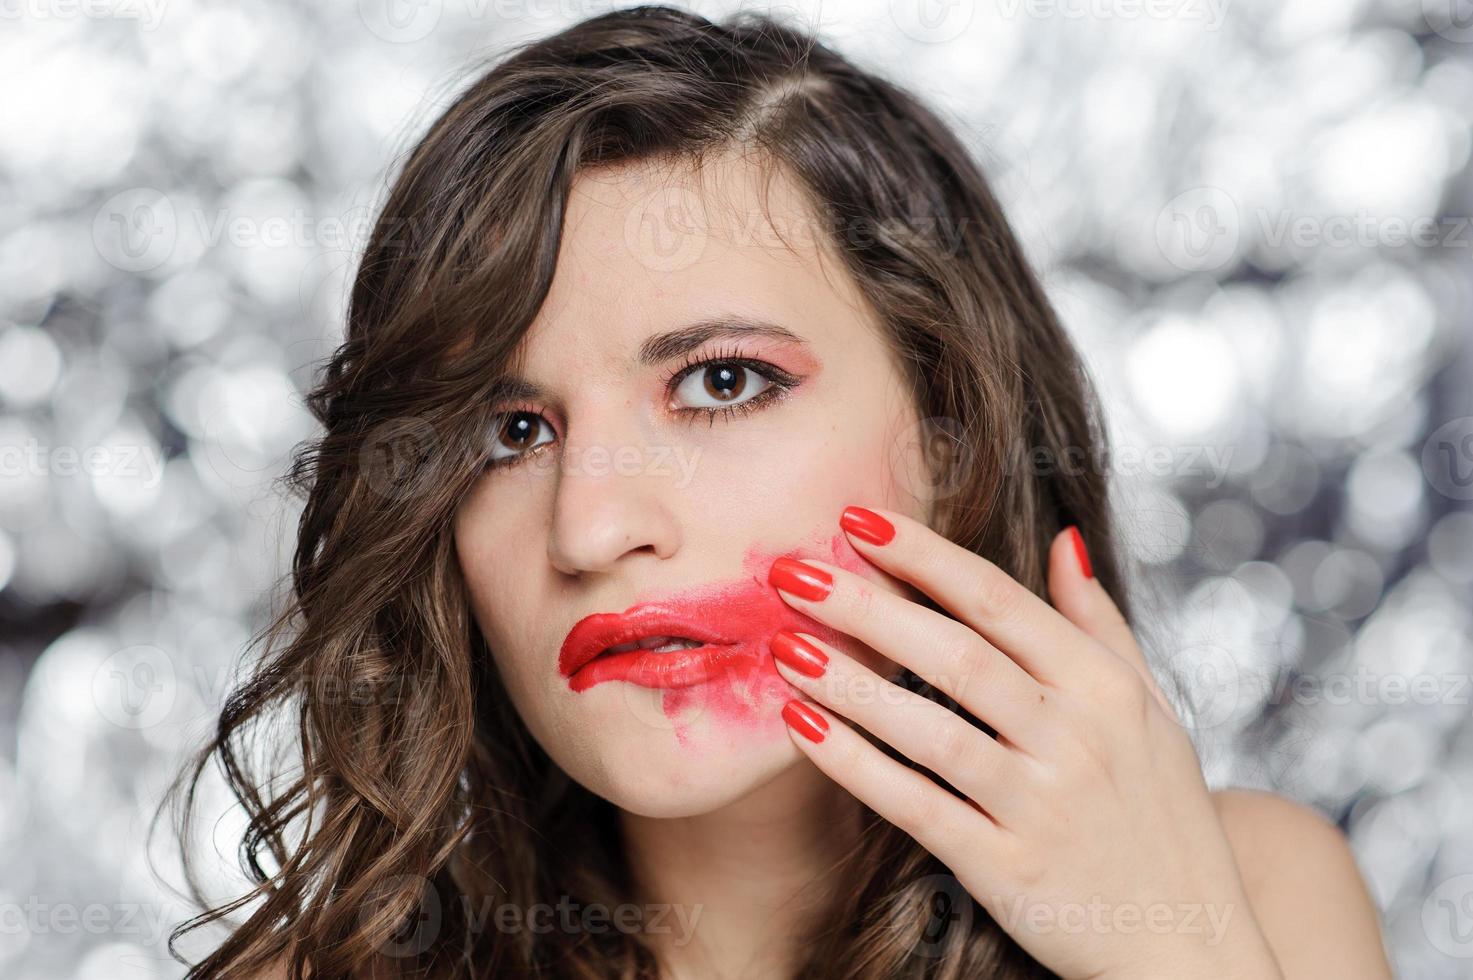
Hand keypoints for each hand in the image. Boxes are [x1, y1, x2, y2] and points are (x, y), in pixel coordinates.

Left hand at [765, 505, 1282, 979]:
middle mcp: (1077, 738)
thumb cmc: (1162, 818)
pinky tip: (801, 728)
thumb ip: (1100, 625)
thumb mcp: (1151, 713)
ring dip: (848, 682)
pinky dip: (855, 766)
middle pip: (954, 652)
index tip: (855, 518)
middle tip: (789, 570)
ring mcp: (1043, 805)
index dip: (921, 554)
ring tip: (782, 645)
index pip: (997, 599)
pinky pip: (916, 807)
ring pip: (929, 728)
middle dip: (865, 605)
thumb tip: (1063, 538)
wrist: (1194, 949)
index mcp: (1105, 688)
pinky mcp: (1009, 871)